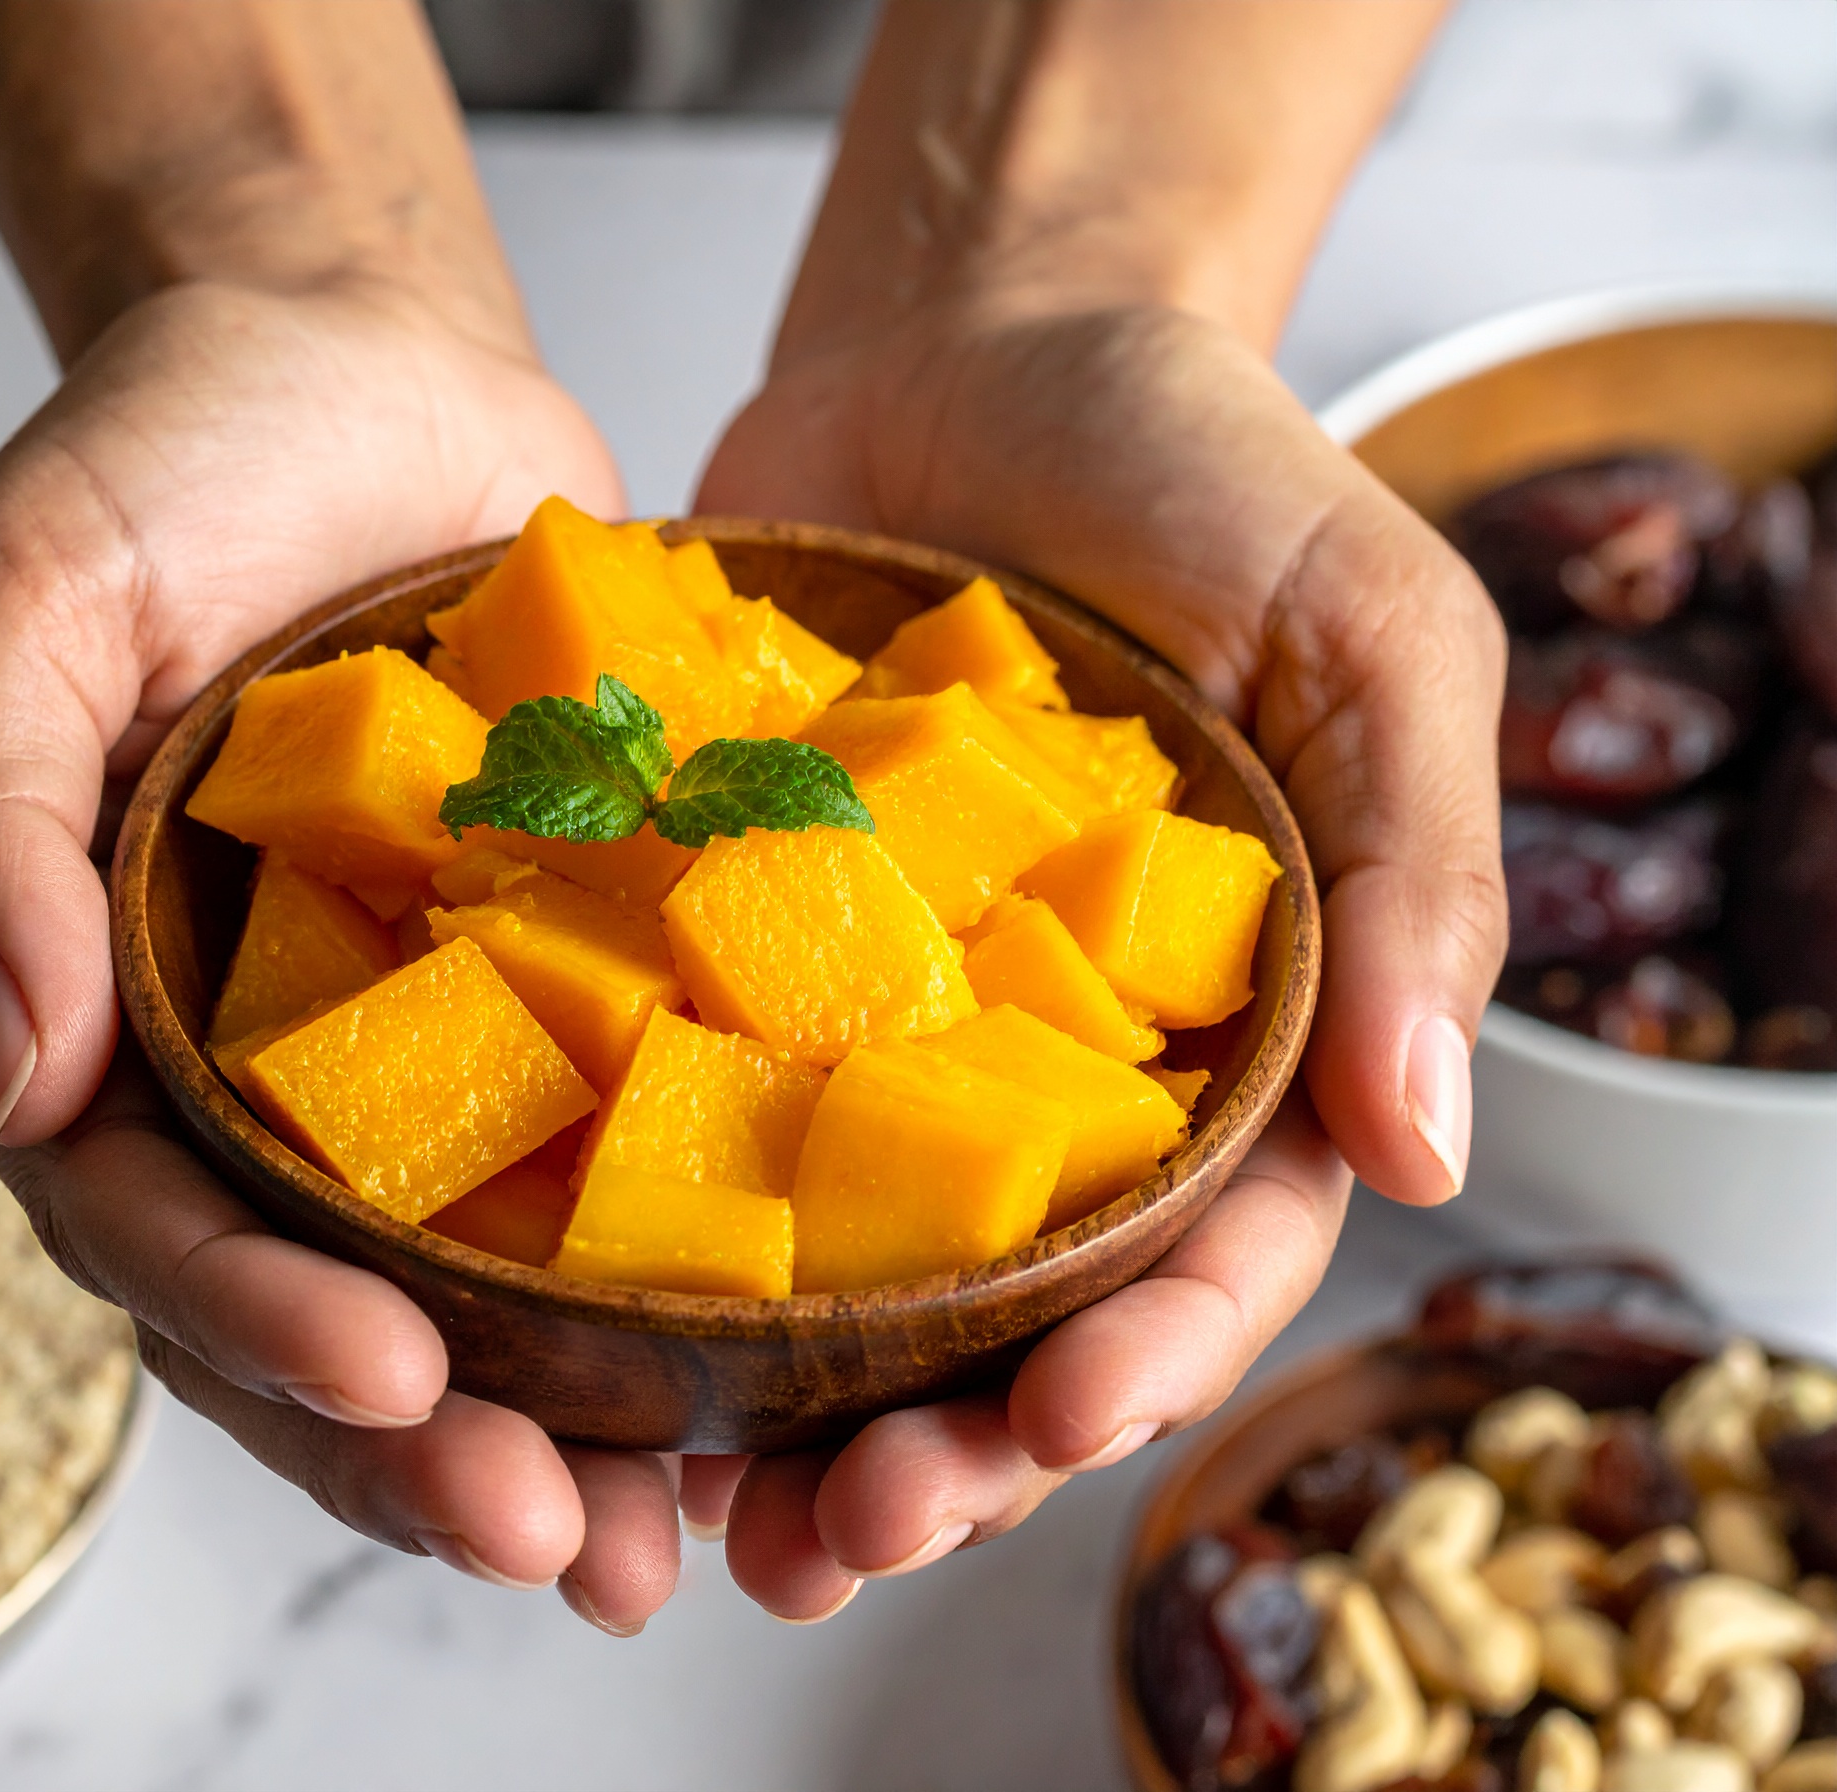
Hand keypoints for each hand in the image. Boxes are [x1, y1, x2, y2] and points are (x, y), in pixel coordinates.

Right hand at [0, 278, 684, 1633]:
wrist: (370, 361)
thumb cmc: (174, 460)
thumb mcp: (22, 597)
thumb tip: (12, 1073)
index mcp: (105, 1015)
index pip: (153, 1226)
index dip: (255, 1327)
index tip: (391, 1385)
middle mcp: (259, 1067)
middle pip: (319, 1308)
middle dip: (427, 1445)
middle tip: (563, 1543)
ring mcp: (416, 1042)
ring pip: (471, 1282)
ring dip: (562, 1418)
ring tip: (672, 1532)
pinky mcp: (566, 984)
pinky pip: (611, 1150)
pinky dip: (673, 1269)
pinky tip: (773, 1360)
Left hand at [690, 300, 1505, 1614]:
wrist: (976, 332)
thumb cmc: (1207, 467)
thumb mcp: (1369, 639)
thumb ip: (1415, 880)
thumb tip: (1431, 1151)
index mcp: (1215, 1034)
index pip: (1206, 1245)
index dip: (1141, 1356)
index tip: (1055, 1427)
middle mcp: (1031, 1062)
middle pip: (999, 1310)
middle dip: (939, 1442)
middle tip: (845, 1533)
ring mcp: (863, 1014)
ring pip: (827, 1266)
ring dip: (768, 1410)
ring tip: (694, 1517)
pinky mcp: (717, 942)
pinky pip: (672, 1105)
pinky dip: (628, 1230)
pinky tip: (563, 1328)